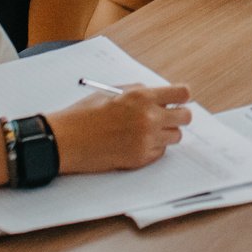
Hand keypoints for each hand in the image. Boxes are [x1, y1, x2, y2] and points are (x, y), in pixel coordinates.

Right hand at [50, 85, 191, 174]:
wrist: (66, 140)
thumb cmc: (84, 114)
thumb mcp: (112, 93)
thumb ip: (139, 92)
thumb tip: (158, 96)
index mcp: (142, 97)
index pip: (182, 94)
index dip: (181, 97)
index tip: (179, 100)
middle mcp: (149, 118)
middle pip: (185, 117)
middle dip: (178, 116)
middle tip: (166, 117)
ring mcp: (146, 140)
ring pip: (175, 136)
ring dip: (165, 133)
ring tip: (145, 131)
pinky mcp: (141, 158)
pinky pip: (160, 151)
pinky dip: (153, 147)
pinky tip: (134, 143)